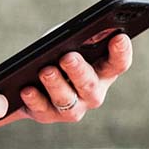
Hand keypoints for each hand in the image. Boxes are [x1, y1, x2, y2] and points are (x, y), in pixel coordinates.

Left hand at [0, 33, 133, 128]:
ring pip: (67, 100)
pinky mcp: (48, 115)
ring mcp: (72, 108)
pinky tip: (27, 89)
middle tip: (68, 57)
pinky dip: (34, 99)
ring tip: (46, 71)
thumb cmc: (55, 54)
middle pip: (90, 85)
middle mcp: (92, 94)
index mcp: (103, 72)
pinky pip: (42, 109)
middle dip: (79, 70)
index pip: (118, 64)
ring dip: (56, 85)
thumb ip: (77, 37)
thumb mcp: (65, 42)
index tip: (119, 37)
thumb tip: (84, 32)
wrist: (28, 79)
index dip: (121, 52)